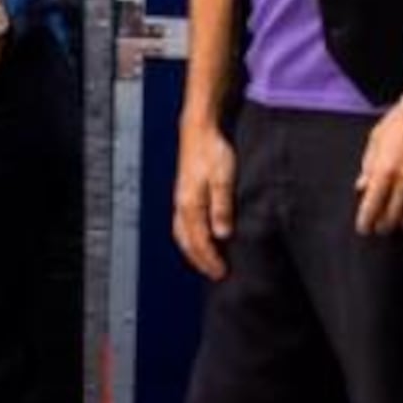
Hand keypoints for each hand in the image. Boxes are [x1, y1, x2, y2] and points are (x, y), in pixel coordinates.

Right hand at [172, 118, 236, 281]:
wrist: (198, 129)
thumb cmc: (212, 150)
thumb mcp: (223, 178)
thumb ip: (222, 206)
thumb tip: (222, 234)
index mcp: (190, 204)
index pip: (198, 240)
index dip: (209, 259)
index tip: (221, 272)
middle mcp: (181, 205)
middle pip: (186, 241)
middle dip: (199, 260)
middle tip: (214, 273)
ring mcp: (180, 199)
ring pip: (181, 233)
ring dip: (193, 250)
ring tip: (206, 261)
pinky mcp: (183, 193)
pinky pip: (182, 223)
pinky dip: (190, 237)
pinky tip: (199, 237)